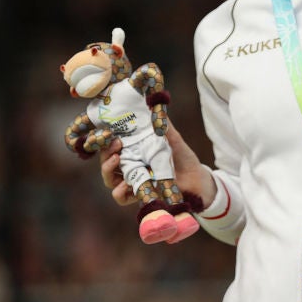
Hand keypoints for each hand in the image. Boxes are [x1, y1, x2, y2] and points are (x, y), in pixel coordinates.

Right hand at [99, 127, 218, 208]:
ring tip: (116, 160)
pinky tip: (124, 185)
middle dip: (105, 153)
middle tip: (115, 146)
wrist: (196, 178)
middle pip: (107, 162)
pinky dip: (119, 192)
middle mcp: (130, 166)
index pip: (111, 146)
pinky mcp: (138, 195)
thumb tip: (152, 104)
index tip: (109, 133)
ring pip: (110, 179)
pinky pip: (121, 197)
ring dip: (108, 170)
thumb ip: (162, 125)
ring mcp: (133, 181)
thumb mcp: (172, 138)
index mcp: (134, 151)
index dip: (105, 140)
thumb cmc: (182, 157)